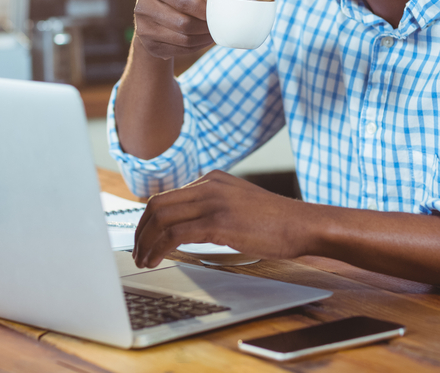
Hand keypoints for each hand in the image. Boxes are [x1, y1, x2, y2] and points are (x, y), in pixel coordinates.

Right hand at [133, 0, 217, 59]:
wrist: (155, 12)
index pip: (183, 1)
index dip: (204, 10)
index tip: (217, 13)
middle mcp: (143, 6)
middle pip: (183, 23)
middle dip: (206, 26)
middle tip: (217, 25)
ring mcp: (144, 28)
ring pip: (184, 40)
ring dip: (204, 38)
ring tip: (213, 32)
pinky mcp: (150, 46)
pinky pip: (181, 51)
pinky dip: (197, 47)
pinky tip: (203, 39)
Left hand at [133, 170, 309, 267]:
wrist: (303, 224)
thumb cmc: (277, 222)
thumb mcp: (240, 203)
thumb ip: (215, 206)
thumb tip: (189, 227)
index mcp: (212, 179)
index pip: (168, 196)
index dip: (149, 220)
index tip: (143, 238)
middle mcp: (208, 184)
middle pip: (157, 204)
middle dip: (140, 231)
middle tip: (137, 251)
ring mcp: (212, 201)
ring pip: (161, 218)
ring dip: (145, 242)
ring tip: (143, 260)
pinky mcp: (217, 221)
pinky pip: (175, 234)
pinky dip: (158, 248)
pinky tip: (156, 260)